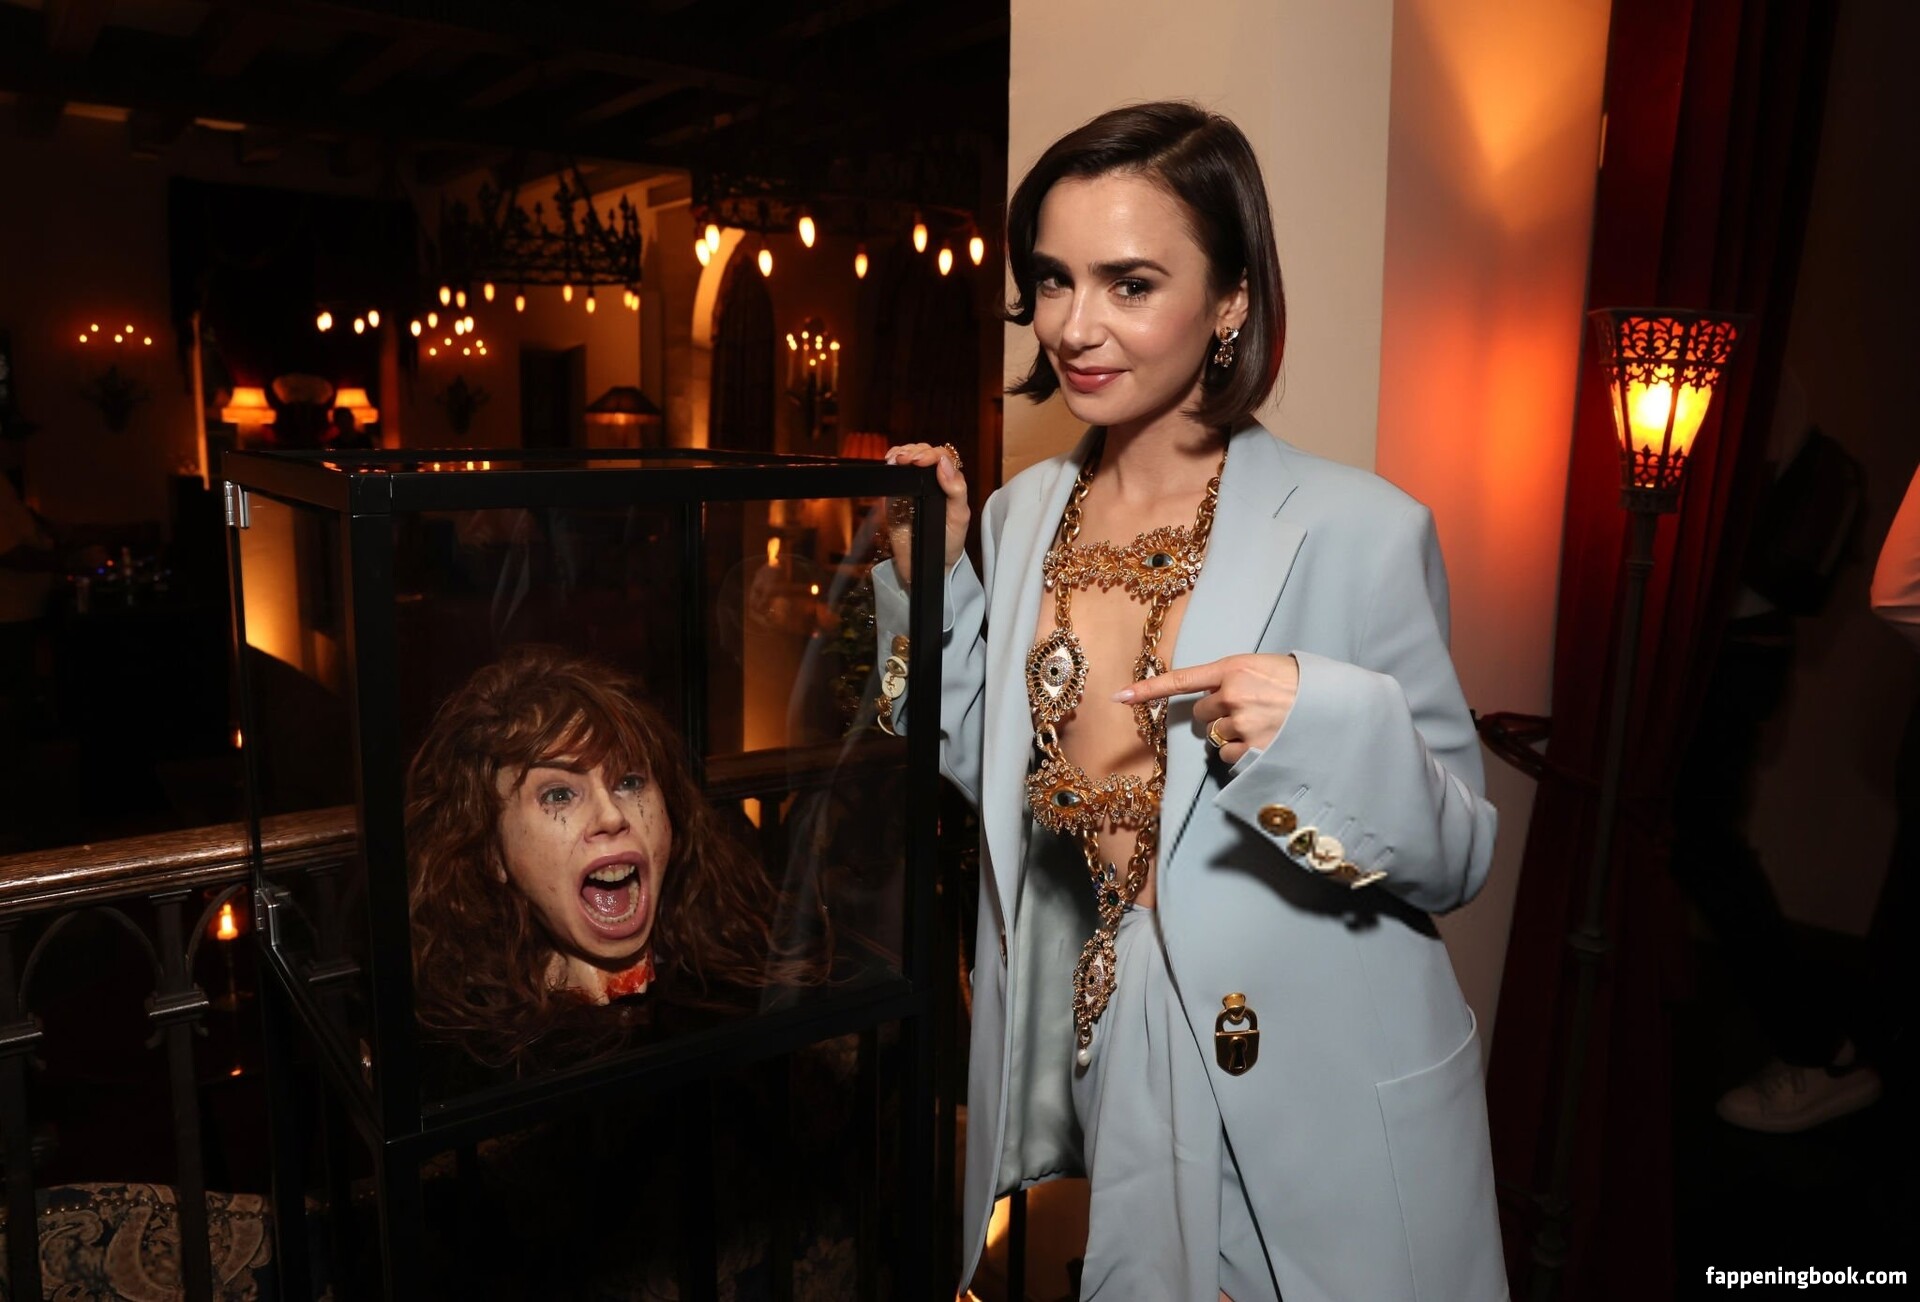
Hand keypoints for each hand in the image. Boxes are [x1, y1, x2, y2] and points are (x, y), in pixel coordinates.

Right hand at [883, 442, 969, 584]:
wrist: (927, 565)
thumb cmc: (948, 541)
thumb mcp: (960, 517)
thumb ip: (957, 490)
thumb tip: (943, 464)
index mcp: (949, 482)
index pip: (942, 457)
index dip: (932, 454)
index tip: (922, 462)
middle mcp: (930, 480)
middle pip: (923, 452)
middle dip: (915, 451)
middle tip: (908, 460)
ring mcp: (911, 485)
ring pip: (907, 457)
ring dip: (902, 452)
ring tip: (898, 459)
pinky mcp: (894, 494)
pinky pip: (891, 473)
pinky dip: (889, 462)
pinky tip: (889, 462)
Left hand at [1116, 653, 1298, 766]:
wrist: (1336, 704)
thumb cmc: (1302, 683)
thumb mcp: (1266, 667)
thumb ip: (1236, 678)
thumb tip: (1216, 695)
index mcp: (1233, 668)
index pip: (1181, 680)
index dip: (1147, 690)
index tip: (1119, 697)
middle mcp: (1232, 696)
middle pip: (1201, 715)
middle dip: (1218, 715)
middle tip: (1249, 710)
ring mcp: (1242, 725)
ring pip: (1216, 739)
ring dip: (1233, 736)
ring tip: (1264, 726)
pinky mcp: (1253, 750)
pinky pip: (1231, 757)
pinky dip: (1244, 754)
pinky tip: (1266, 742)